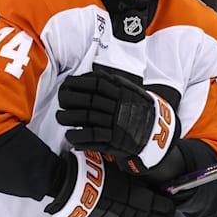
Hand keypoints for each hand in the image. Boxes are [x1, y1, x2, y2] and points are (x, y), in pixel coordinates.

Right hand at [46, 150, 175, 216]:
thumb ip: (137, 181)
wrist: (73, 186)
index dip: (169, 207)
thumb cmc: (97, 172)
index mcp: (141, 200)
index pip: (165, 210)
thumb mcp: (123, 172)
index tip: (169, 205)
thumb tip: (148, 184)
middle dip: (157, 216)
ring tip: (134, 215)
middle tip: (158, 212)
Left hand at [56, 69, 176, 172]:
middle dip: (69, 99)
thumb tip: (89, 76)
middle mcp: (119, 107)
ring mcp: (116, 124)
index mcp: (123, 92)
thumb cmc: (138, 110)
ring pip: (86, 117)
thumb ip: (112, 82)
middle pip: (88, 100)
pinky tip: (69, 135)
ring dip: (68, 117)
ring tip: (60, 117)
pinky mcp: (114, 141)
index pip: (96, 84)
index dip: (78, 83)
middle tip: (60, 100)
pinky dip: (77, 136)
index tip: (66, 84)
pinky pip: (91, 137)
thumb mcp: (131, 91)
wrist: (156, 134)